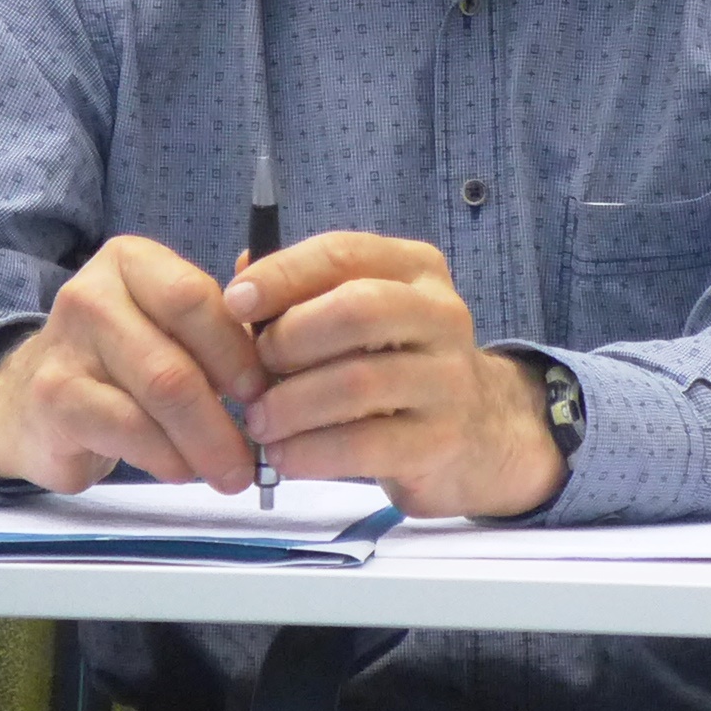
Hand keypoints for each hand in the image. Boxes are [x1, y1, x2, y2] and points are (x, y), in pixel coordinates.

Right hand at [0, 236, 274, 494]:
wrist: (30, 401)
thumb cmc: (122, 363)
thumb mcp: (170, 329)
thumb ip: (225, 326)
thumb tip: (292, 342)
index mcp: (133, 263)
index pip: (194, 298)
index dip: (236, 350)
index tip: (263, 392)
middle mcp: (93, 293)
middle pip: (177, 356)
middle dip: (224, 414)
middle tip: (255, 455)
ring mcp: (66, 345)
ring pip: (157, 396)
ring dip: (202, 443)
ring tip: (226, 472)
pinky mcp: (53, 398)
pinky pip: (126, 430)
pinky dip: (165, 457)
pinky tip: (180, 469)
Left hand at [226, 232, 565, 519]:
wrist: (476, 431)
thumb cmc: (395, 362)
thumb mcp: (362, 315)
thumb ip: (305, 294)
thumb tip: (242, 280)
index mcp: (415, 269)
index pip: (343, 253)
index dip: (282, 275)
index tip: (234, 302)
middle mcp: (441, 314)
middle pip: (357, 310)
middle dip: (289, 340)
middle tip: (252, 375)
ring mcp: (448, 379)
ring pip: (358, 382)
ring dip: (291, 405)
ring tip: (259, 423)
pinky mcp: (442, 440)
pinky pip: (365, 445)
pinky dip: (311, 452)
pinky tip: (284, 456)